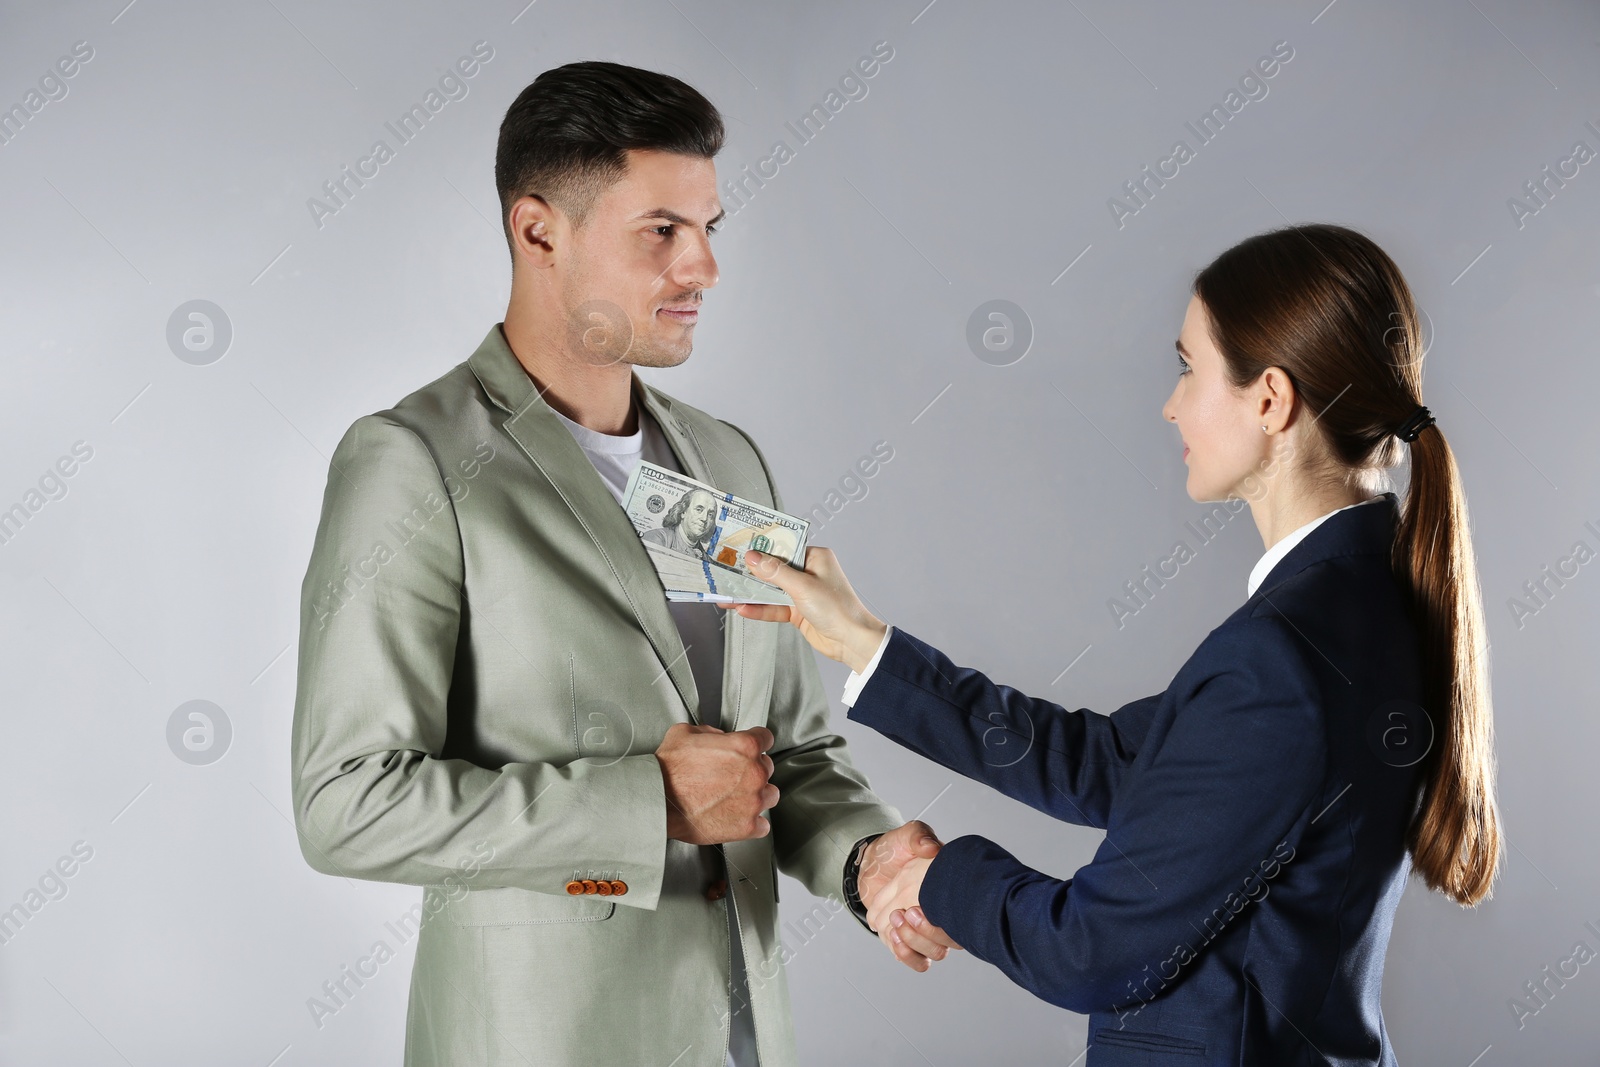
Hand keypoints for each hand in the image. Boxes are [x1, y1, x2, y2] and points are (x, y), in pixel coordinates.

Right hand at [655, 724, 778, 844]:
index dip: (757, 741)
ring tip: (738, 797)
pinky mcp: (746, 826)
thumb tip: (718, 738)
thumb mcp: (685, 733)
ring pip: (770, 795)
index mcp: (744, 746)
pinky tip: (738, 817)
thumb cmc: (668, 770)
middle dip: (752, 769)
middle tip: (733, 775)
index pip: (766, 738)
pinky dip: (752, 822)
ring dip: (757, 795)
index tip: (752, 748)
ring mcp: (753, 801)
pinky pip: (762, 825)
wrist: (658, 801)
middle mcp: (754, 773)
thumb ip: (711, 732)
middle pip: (767, 767)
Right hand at [716, 547, 886, 673]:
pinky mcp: (798, 611)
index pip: (783, 547)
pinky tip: (743, 609)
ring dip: (751, 593)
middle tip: (726, 571)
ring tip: (728, 594)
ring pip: (771, 589)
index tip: (738, 546)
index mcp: (815, 557)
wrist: (852, 642)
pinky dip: (760, 609)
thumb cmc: (838, 609)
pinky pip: (774, 607)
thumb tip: (752, 557)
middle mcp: (809, 572)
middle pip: (774, 569)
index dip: (761, 547)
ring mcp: (802, 592)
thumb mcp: (803, 586)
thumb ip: (775, 572)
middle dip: (751, 573)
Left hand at [858, 822, 959, 970]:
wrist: (873, 861)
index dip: (940, 919)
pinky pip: (917, 961)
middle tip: (904, 913)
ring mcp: (927, 930)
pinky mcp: (910, 940)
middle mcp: (943, 914)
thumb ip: (919, 837)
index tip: (917, 907)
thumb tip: (932, 847)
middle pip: (948, 941)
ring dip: (914, 943)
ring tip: (895, 923)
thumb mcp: (908, 835)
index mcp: (947, 890)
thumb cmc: (895, 849)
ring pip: (935, 954)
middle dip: (924, 933)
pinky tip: (893, 937)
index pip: (959, 915)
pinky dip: (906, 954)